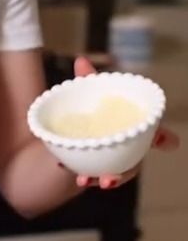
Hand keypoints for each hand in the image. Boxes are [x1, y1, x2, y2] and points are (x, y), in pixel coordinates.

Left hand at [71, 57, 179, 189]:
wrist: (75, 132)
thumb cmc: (95, 111)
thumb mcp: (90, 95)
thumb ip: (89, 82)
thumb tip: (80, 60)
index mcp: (133, 127)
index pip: (154, 134)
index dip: (164, 138)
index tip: (170, 142)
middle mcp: (129, 146)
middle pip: (134, 163)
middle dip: (124, 173)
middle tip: (109, 179)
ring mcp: (116, 160)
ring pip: (116, 174)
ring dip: (102, 179)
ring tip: (84, 181)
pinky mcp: (100, 169)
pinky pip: (95, 176)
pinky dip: (83, 175)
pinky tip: (70, 172)